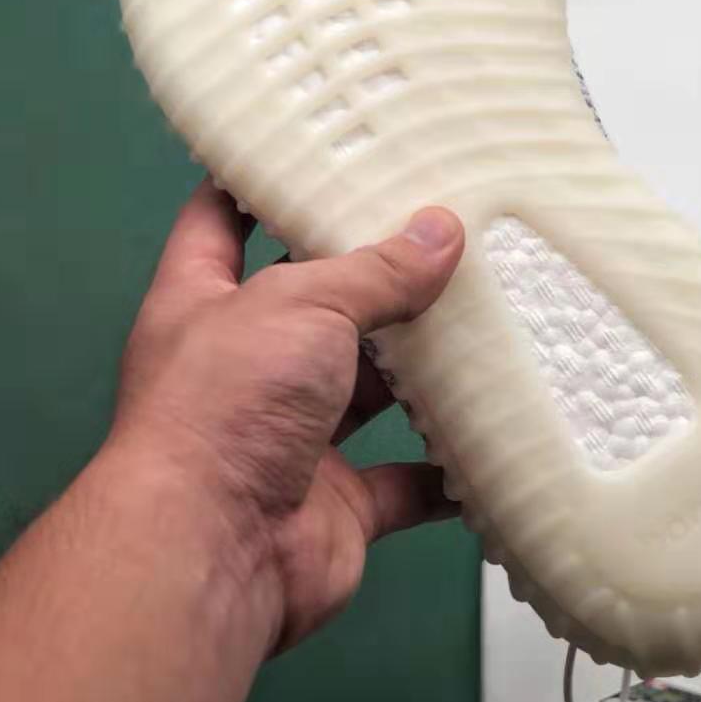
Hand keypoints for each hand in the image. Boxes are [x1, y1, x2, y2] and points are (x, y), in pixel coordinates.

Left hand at [108, 180, 464, 651]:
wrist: (214, 552)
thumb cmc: (230, 403)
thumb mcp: (299, 305)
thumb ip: (373, 271)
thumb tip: (442, 231)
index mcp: (203, 303)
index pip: (219, 220)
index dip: (258, 182)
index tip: (318, 149)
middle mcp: (244, 368)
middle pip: (313, 306)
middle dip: (371, 276)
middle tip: (442, 229)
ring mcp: (290, 439)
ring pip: (366, 391)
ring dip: (419, 366)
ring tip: (489, 313)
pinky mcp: (337, 503)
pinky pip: (405, 481)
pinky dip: (448, 467)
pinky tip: (497, 432)